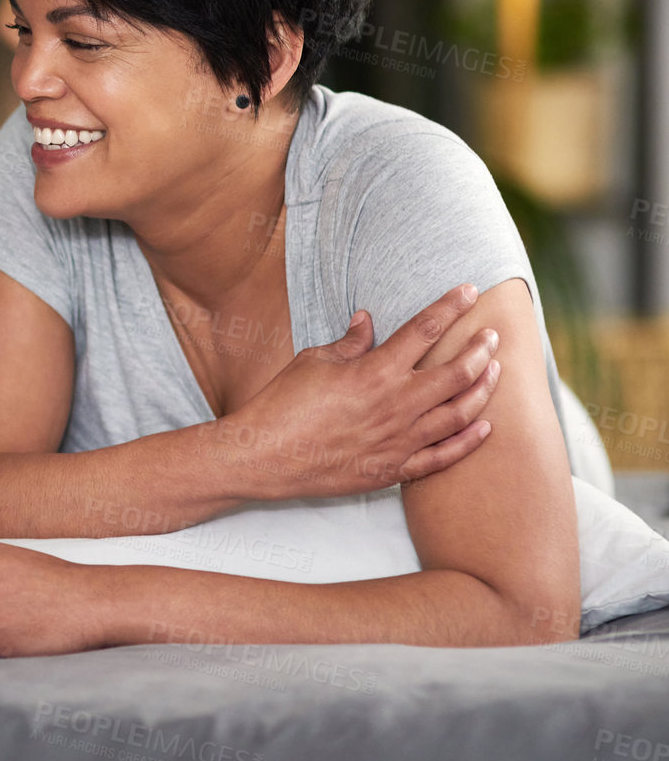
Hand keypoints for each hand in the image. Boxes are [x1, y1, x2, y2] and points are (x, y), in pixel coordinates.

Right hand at [222, 283, 501, 499]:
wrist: (265, 456)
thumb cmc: (283, 404)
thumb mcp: (313, 362)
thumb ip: (349, 343)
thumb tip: (367, 321)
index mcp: (374, 371)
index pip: (424, 329)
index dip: (451, 306)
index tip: (470, 291)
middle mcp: (395, 405)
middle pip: (456, 372)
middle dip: (481, 349)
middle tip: (492, 336)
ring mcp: (399, 440)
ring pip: (459, 413)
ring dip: (483, 390)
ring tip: (495, 372)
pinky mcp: (394, 469)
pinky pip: (443, 456)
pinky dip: (469, 440)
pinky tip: (484, 426)